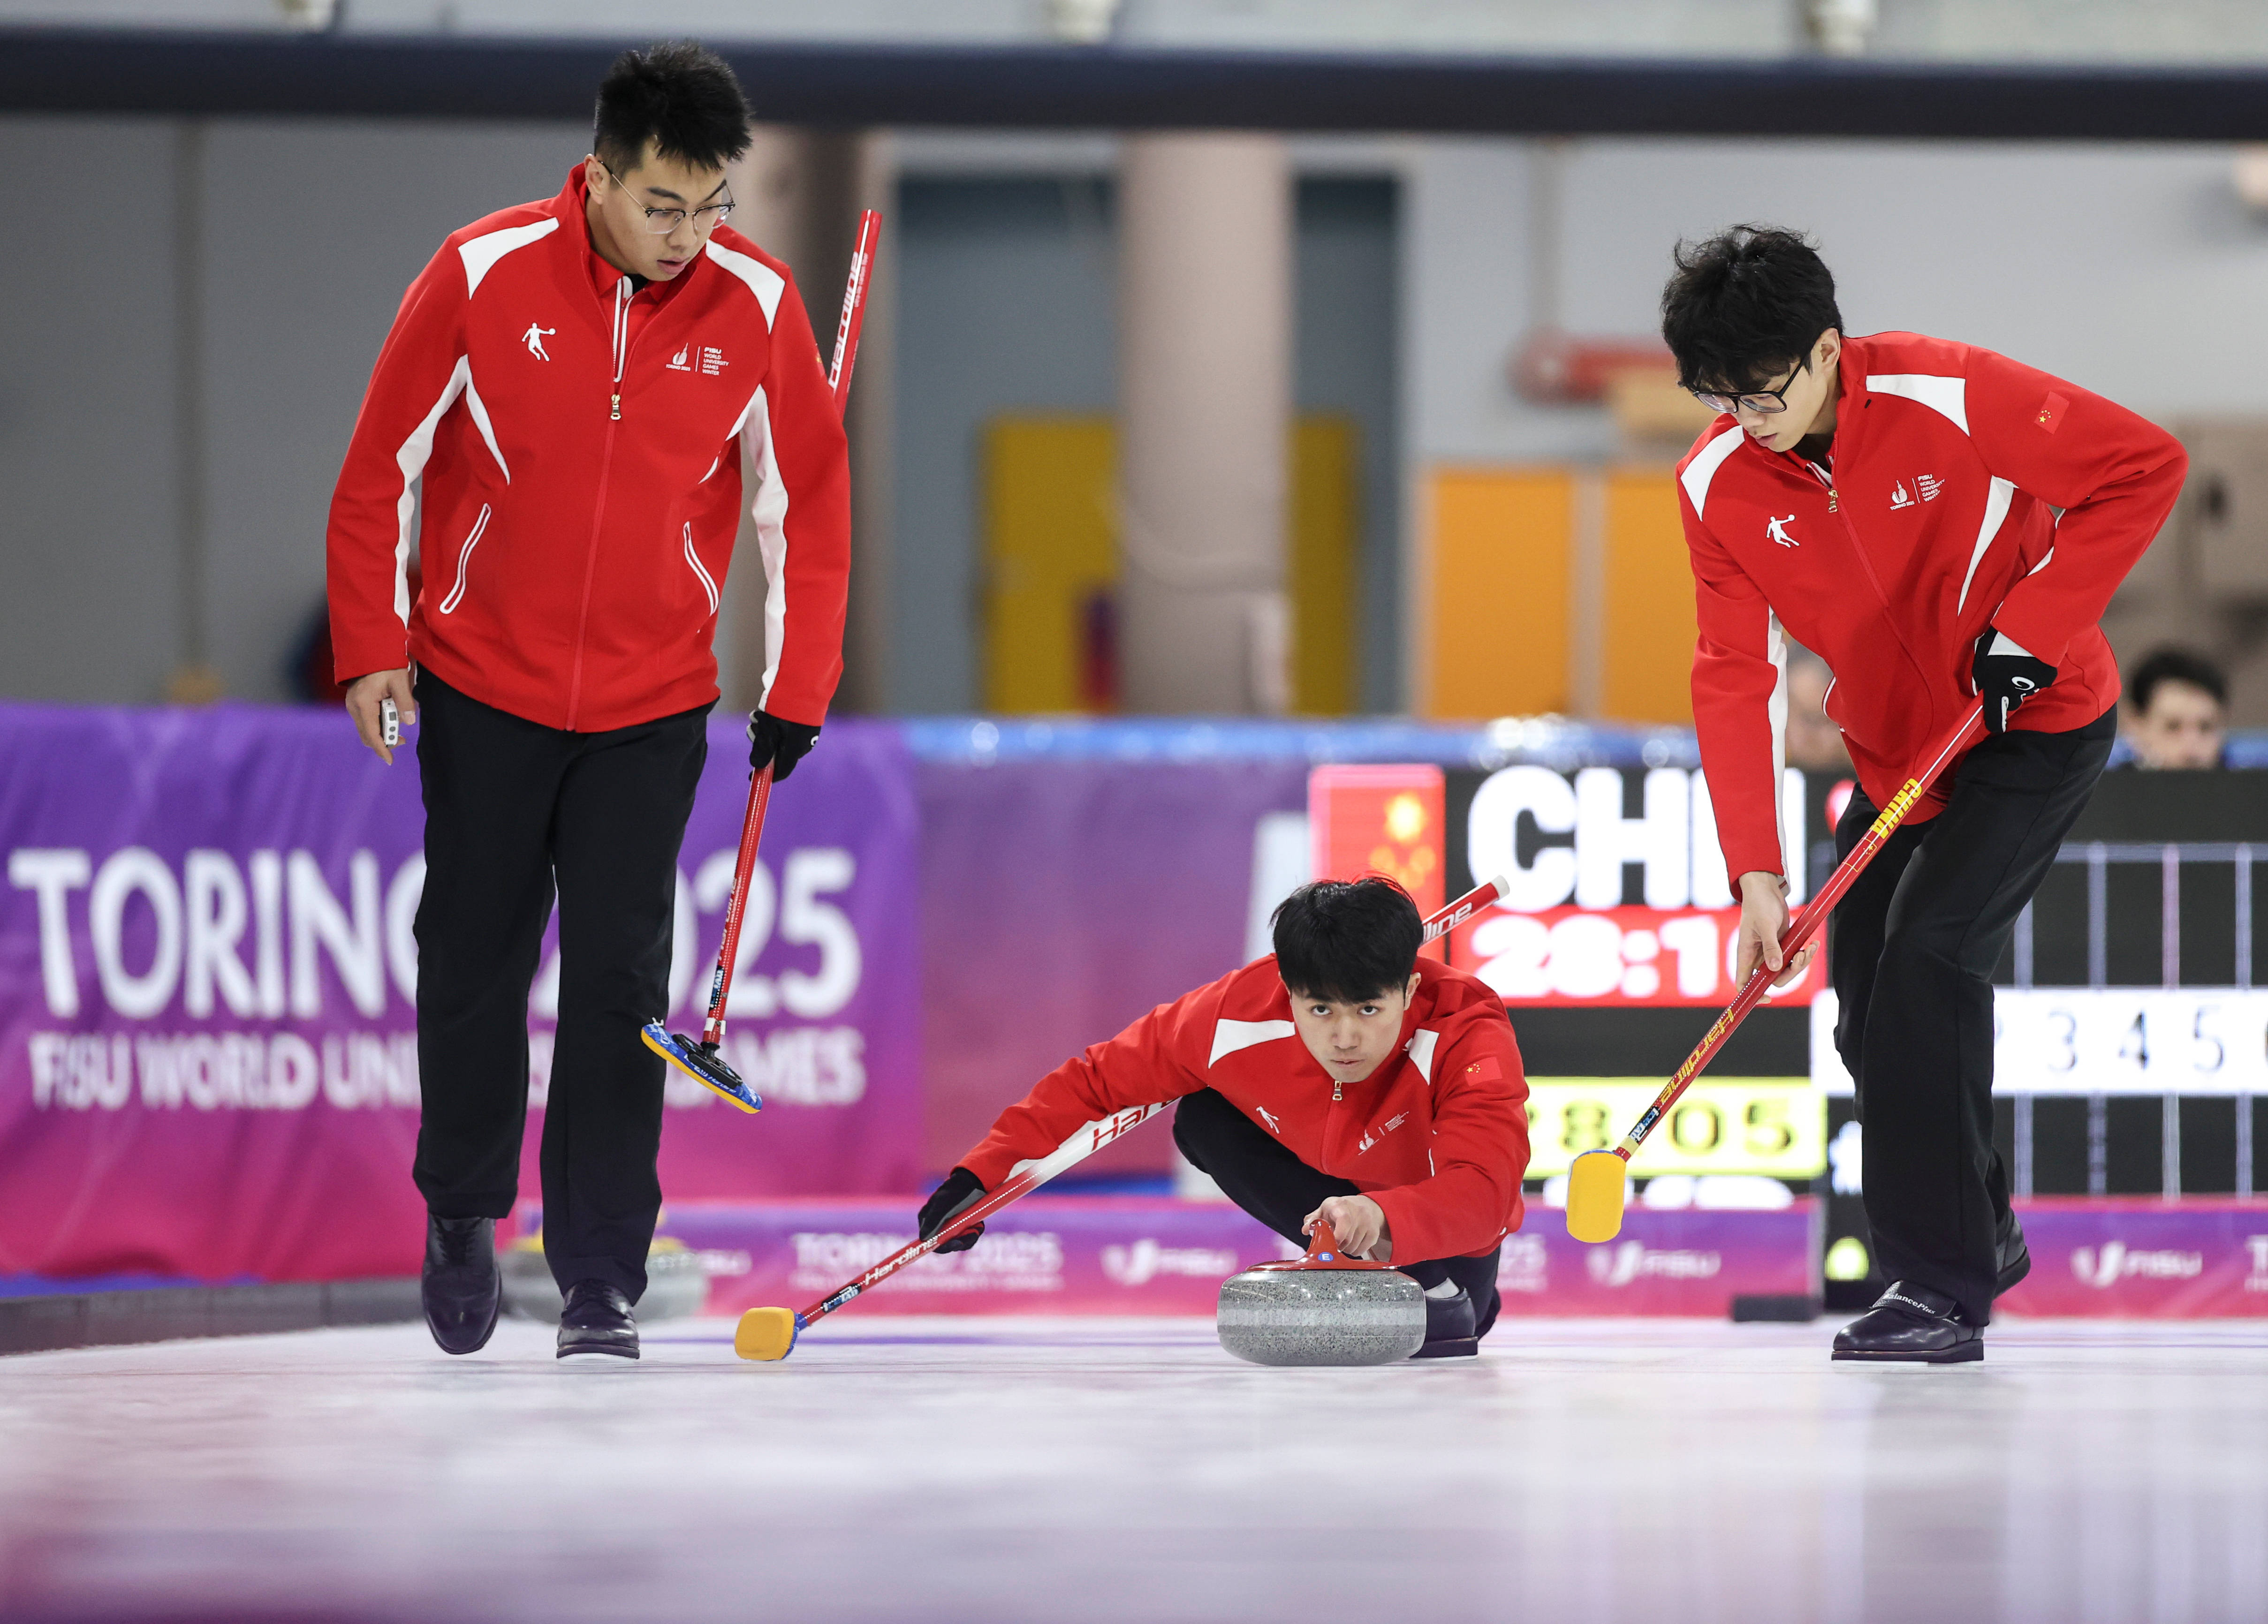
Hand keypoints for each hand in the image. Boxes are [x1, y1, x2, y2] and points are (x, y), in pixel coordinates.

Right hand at [344, 669, 415, 765]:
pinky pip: (366, 720)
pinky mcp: (356, 702)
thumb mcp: (399, 680)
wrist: (369, 647)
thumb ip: (405, 701)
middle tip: (402, 740)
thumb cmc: (385, 662)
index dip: (381, 748)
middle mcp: (354, 706)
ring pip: (366, 728)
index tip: (390, 760)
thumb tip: (410, 722)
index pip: (371, 734)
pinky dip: (378, 724)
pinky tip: (391, 718)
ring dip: (382, 732)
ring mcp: (353, 704)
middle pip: (367, 735)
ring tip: (399, 728)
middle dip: (384, 741)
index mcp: (363, 703)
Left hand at [748, 710, 820, 779]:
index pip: (781, 772)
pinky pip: (785, 728)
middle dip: (761, 743)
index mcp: (795, 750)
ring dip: (765, 730)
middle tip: (753, 729)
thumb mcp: (768, 730)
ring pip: (778, 738)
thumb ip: (762, 750)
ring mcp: (804, 733)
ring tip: (759, 715)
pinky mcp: (804, 722)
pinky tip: (767, 709)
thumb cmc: (785, 709)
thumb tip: (756, 766)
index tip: (752, 776)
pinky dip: (773, 722)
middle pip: (776, 752)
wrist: (804, 685)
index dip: (766, 776)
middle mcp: (802, 745)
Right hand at [917, 1166, 985, 1253]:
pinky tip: (979, 1224)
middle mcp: (937, 1226)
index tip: (957, 1243)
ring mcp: (950, 1226)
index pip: (931, 1242)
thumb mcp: (942, 1204)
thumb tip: (923, 1238)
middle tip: (974, 1232)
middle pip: (947, 1244)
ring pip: (959, 1242)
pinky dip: (975, 1232)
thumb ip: (932, 1221)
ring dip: (970, 1236)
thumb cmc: (954, 1191)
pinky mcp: (961, 1226)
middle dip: (962, 1241)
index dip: (943, 1247)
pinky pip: (967, 1237)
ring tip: (978, 1225)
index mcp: (927, 1221)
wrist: (972, 1181)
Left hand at [1304, 1194, 1390, 1260]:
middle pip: (1346, 1239)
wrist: (1367, 1205)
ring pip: (1352, 1247)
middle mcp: (1357, 1212)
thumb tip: (1306, 1230)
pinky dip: (1354, 1251)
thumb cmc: (1342, 1208)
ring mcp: (1368, 1223)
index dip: (1338, 1235)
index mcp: (1341, 1205)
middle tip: (1334, 1240)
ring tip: (1343, 1239)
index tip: (1332, 1242)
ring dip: (1345, 1248)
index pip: (1344, 1220)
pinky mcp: (1374, 1233)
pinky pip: (1360, 1251)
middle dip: (1337, 1244)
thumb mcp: (1325, 1209)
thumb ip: (1313, 1219)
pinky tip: (1352, 1242)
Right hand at [1734, 871, 1815, 995]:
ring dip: (1801, 963)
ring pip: (1786, 970)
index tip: (1767, 998)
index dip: (1752, 994)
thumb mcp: (1765, 925)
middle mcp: (1757, 957)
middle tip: (1800, 958)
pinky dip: (1805, 954)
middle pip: (1772, 980)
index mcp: (1746, 954)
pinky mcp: (1782, 946)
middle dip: (1790, 973)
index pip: (1743, 983)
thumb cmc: (1759, 905)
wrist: (1766, 891)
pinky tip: (1812, 944)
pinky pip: (1794, 959)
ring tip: (1810, 948)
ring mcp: (1770, 953)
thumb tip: (1774, 968)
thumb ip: (1770, 947)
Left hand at [1972, 630, 2055, 734]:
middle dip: (2008, 695)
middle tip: (2005, 677)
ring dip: (2020, 682)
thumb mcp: (1980, 662)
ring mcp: (2033, 686)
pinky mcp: (2046, 678)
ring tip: (2018, 662)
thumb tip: (1984, 690)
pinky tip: (2031, 659)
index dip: (1994, 724)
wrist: (2030, 629)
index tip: (1994, 725)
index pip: (1994, 717)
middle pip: (2012, 703)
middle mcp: (2015, 692)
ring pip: (2024, 691)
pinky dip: (2034, 674)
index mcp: (1996, 689)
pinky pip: (2038, 681)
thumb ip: (1982, 679)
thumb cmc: (1999, 643)